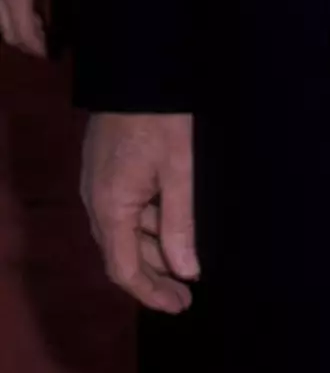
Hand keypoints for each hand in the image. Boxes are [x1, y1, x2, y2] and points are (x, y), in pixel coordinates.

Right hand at [0, 0, 50, 56]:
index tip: (49, 54)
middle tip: (46, 46)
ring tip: (39, 29)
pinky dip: (11, 17)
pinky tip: (27, 12)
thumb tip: (59, 21)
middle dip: (26, 44)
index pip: (23, 32)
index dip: (37, 47)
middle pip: (7, 33)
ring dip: (17, 31)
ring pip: (0, 24)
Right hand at [81, 112, 198, 314]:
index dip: (151, 293)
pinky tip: (172, 226)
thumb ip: (181, 222)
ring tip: (187, 264)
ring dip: (153, 251)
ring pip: (124, 231)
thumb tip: (186, 271)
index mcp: (111, 206)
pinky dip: (148, 226)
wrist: (138, 67)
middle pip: (122, 253)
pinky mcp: (107, 167)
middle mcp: (96, 200)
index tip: (181, 306)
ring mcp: (99, 183)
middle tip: (188, 293)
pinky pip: (125, 209)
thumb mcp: (180, 169)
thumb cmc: (163, 115)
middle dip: (154, 277)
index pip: (124, 268)